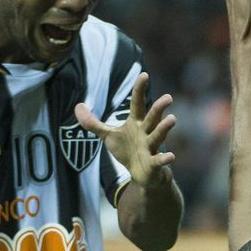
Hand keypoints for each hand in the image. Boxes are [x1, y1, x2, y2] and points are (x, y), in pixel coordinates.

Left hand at [75, 73, 175, 189]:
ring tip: (172, 119)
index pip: (138, 103)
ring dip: (164, 128)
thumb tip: (77, 106)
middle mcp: (146, 133)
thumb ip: (92, 123)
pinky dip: (165, 159)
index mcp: (136, 123)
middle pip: (152, 118)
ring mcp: (151, 148)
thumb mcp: (108, 136)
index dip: (139, 89)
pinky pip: (159, 160)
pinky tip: (170, 156)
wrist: (141, 175)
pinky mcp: (154, 164)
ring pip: (158, 136)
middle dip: (159, 108)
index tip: (144, 75)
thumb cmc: (127, 151)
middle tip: (168, 97)